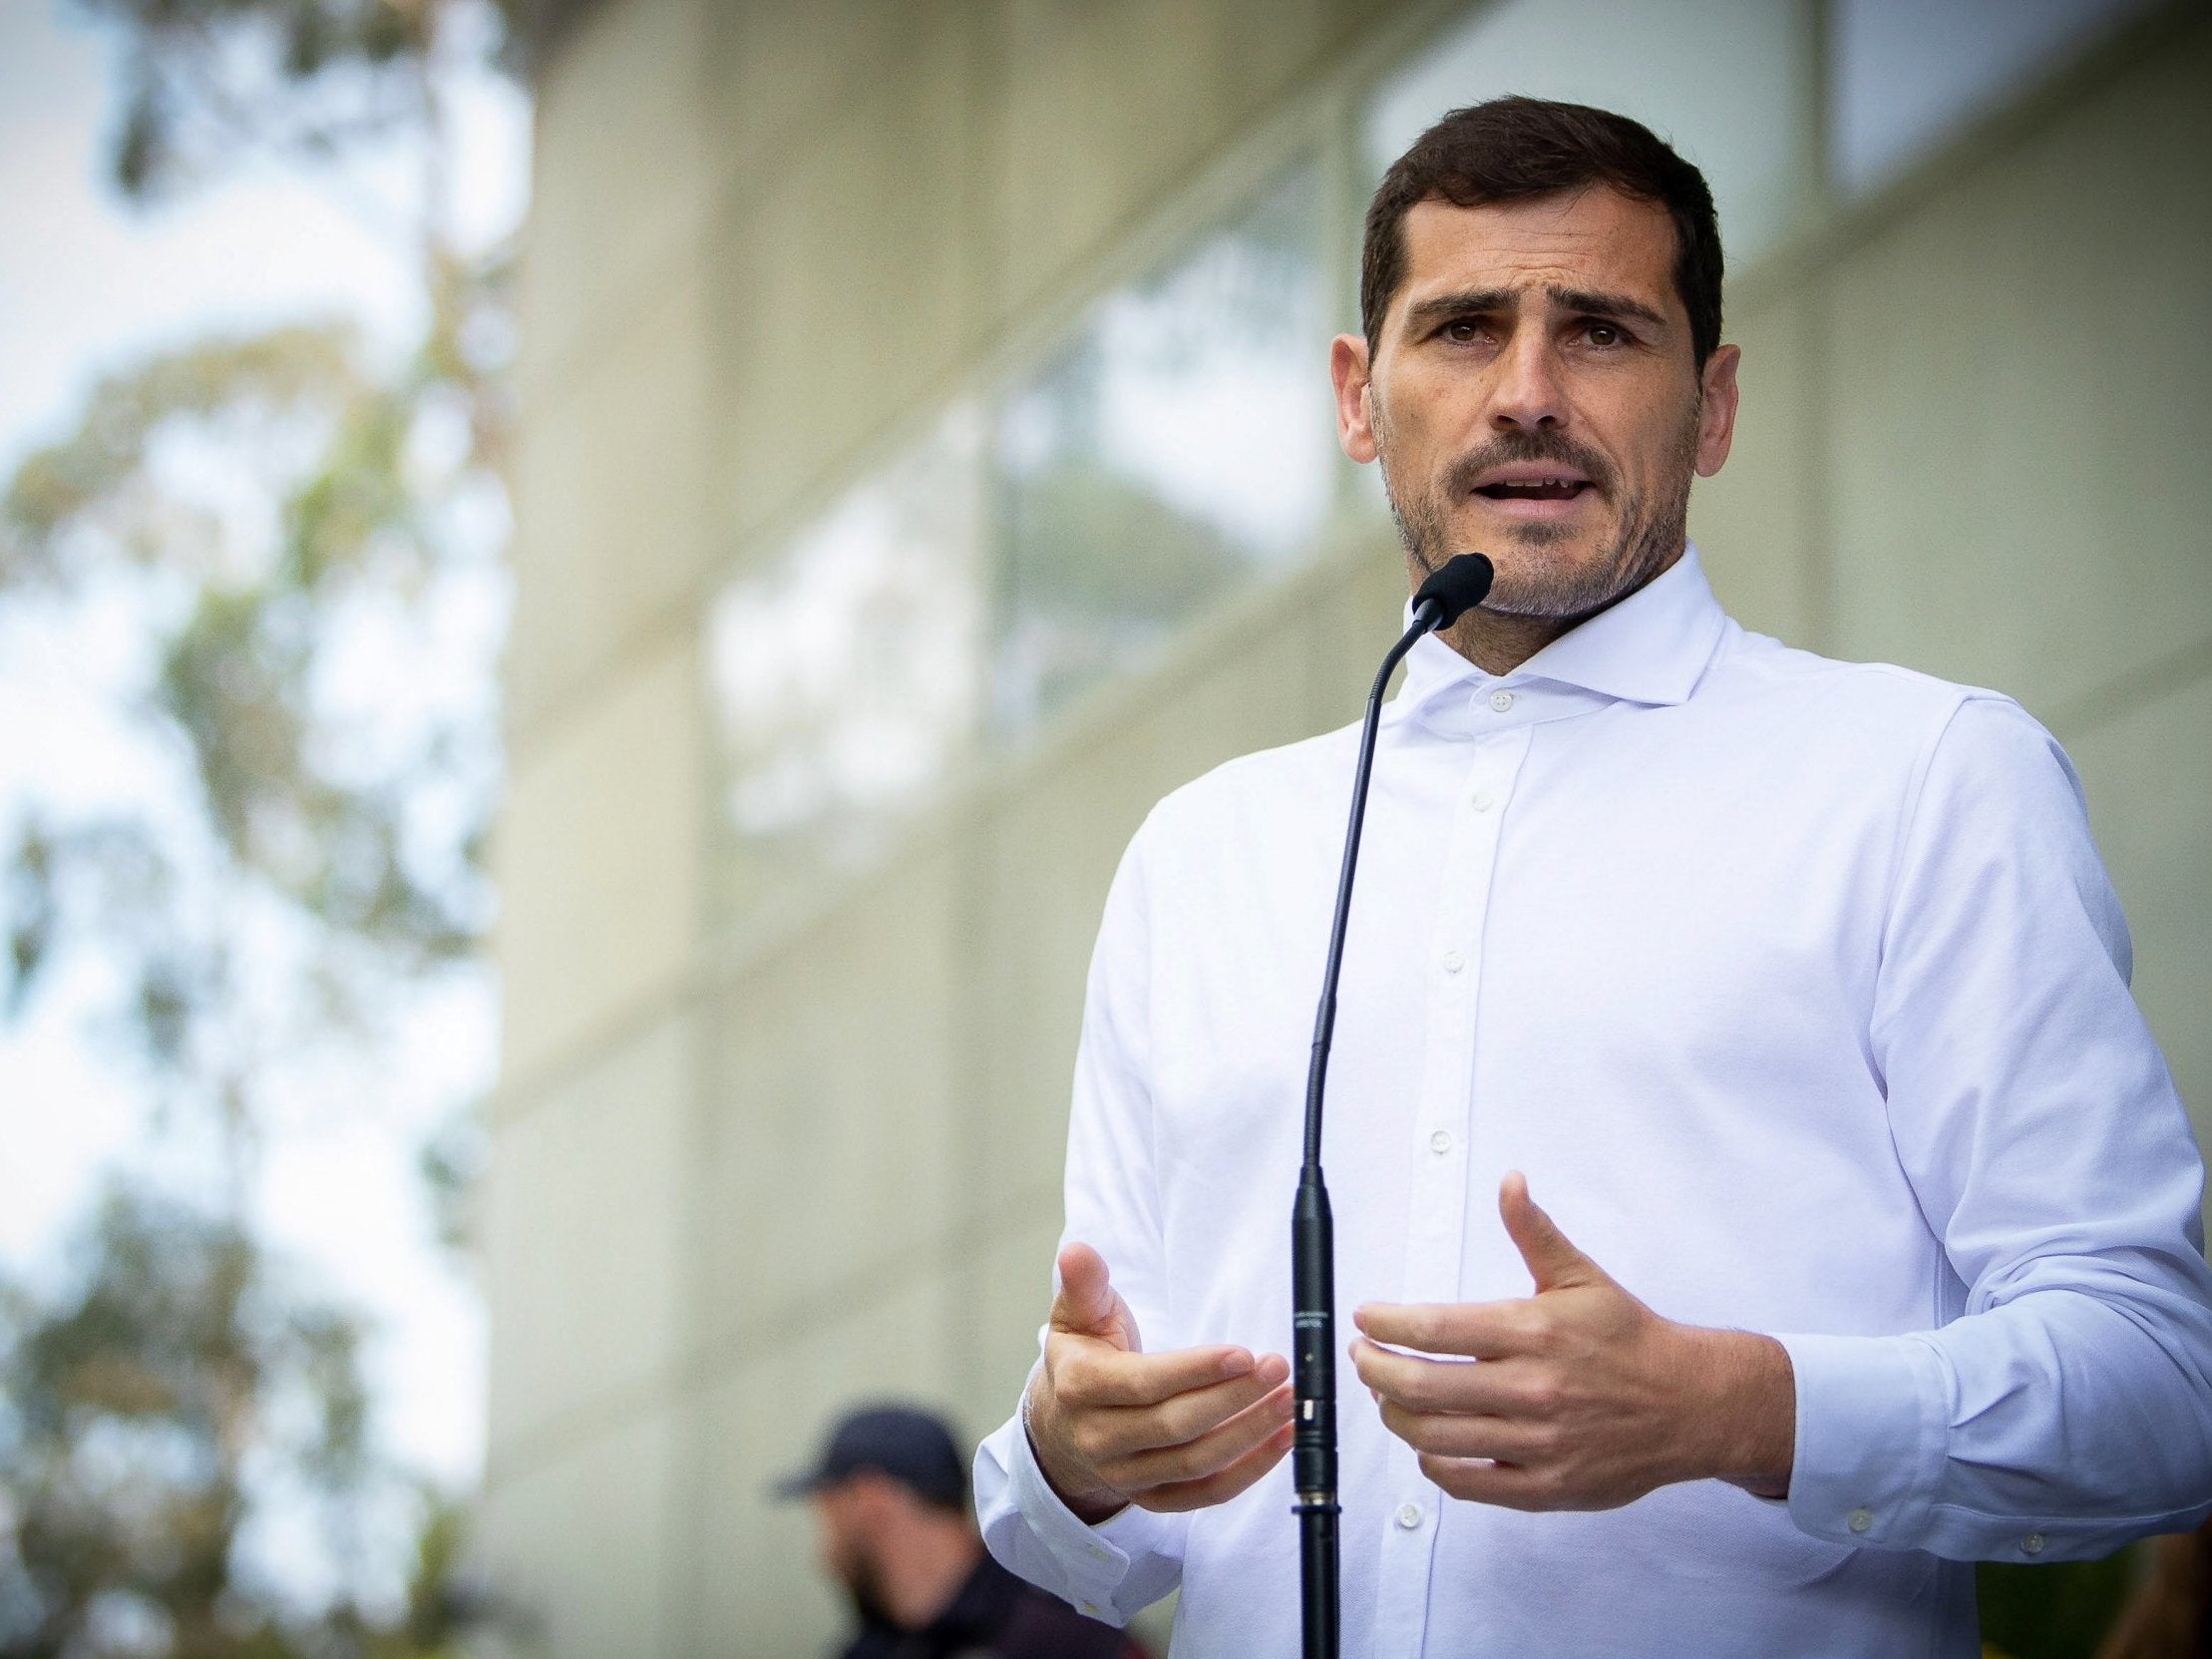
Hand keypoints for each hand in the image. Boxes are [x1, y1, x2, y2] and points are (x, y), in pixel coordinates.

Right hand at [1024, 1242, 1294, 1523]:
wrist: (1063, 1422)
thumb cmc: (1084, 1356)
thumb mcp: (1077, 1314)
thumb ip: (1085, 1284)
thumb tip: (1077, 1252)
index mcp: (1081, 1388)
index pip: (1145, 1384)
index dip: (1196, 1371)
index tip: (1243, 1353)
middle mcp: (1099, 1439)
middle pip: (1176, 1426)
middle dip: (1234, 1398)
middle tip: (1277, 1368)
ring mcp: (1125, 1475)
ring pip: (1196, 1463)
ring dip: (1249, 1434)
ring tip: (1288, 1400)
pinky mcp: (1152, 1498)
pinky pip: (1206, 1494)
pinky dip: (1249, 1471)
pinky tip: (1282, 1440)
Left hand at [1349, 1172, 1793, 1509]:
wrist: (1692, 1404)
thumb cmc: (1631, 1339)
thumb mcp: (1581, 1276)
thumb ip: (1534, 1231)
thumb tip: (1510, 1182)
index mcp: (1533, 1332)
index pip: (1435, 1327)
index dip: (1387, 1323)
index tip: (1367, 1318)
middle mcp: (1532, 1389)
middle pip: (1423, 1386)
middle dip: (1375, 1370)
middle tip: (1363, 1358)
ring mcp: (1538, 1444)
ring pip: (1437, 1436)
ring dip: (1397, 1415)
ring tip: (1387, 1395)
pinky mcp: (1546, 1487)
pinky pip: (1468, 1484)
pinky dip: (1435, 1464)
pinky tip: (1428, 1443)